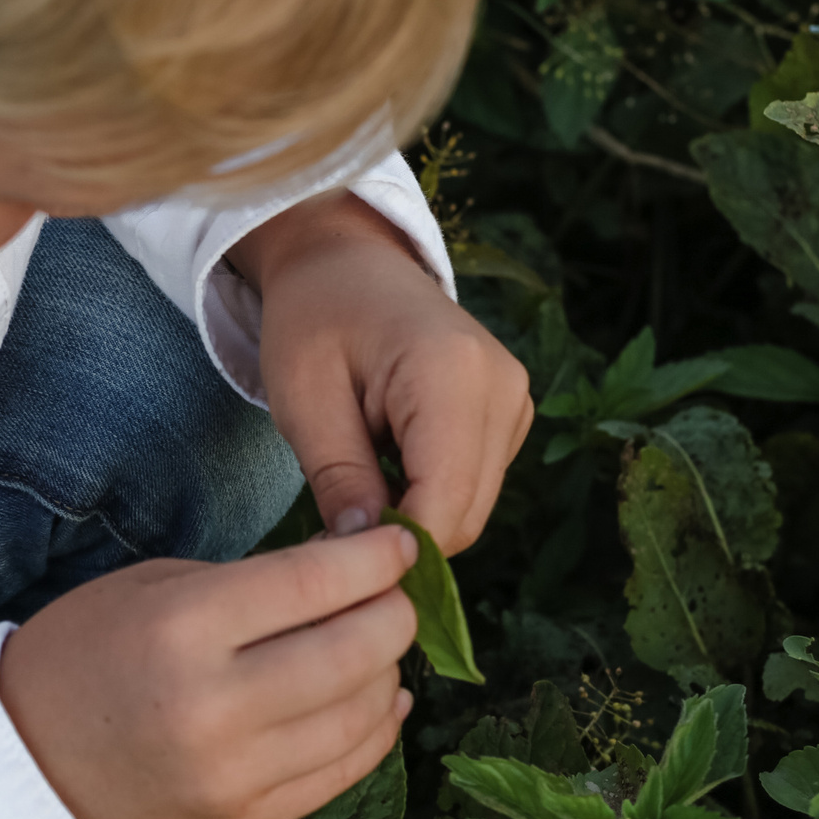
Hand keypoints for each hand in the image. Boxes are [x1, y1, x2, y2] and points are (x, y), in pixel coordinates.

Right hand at [0, 524, 419, 818]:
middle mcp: (216, 706)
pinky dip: (376, 731)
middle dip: (395, 613)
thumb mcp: (163, 585)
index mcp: (187, 628)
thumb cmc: (92, 647)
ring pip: (363, 716)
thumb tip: (359, 567)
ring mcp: (235, 774)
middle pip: (355, 652)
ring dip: (389, 672)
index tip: (403, 544)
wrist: (27, 754)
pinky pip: (344, 773)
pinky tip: (378, 701)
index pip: (318, 584)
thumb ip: (260, 580)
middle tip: (395, 594)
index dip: (378, 559)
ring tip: (380, 645)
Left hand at [230, 191, 533, 553]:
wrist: (346, 260)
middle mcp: (502, 387)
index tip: (332, 557)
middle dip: (401, 537)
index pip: (443, 504)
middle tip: (331, 526)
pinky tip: (387, 463)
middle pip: (465, 515)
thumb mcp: (303, 401)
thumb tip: (365, 553)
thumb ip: (339, 479)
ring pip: (473, 508)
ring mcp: (515, 399)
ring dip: (414, 515)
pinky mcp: (511, 412)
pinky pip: (475, 485)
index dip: (391, 547)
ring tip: (357, 481)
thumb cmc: (314, 318)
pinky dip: (430, 493)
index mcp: (451, 374)